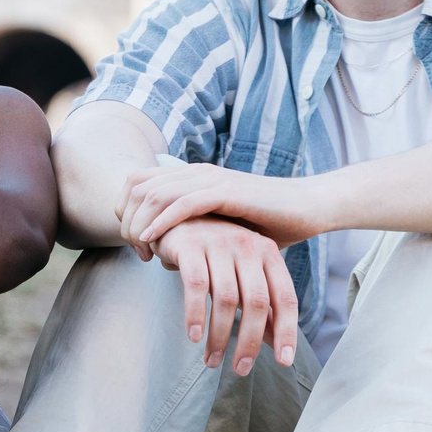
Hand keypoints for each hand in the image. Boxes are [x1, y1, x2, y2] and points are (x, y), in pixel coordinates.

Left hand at [119, 163, 324, 253]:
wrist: (305, 208)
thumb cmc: (265, 224)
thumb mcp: (219, 231)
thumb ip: (193, 238)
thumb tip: (167, 259)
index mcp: (191, 176)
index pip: (137, 182)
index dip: (126, 211)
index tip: (134, 243)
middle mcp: (196, 173)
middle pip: (138, 187)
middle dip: (128, 220)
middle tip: (137, 252)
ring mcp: (210, 179)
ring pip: (155, 194)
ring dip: (141, 224)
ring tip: (142, 250)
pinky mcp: (226, 191)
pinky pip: (183, 203)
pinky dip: (162, 221)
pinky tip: (154, 240)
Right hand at [152, 217, 298, 376]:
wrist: (176, 216)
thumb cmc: (215, 252)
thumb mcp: (243, 274)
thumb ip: (261, 305)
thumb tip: (278, 346)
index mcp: (268, 253)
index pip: (284, 298)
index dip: (286, 331)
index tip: (284, 362)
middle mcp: (247, 245)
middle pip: (256, 302)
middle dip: (249, 341)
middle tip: (239, 369)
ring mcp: (218, 242)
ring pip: (225, 298)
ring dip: (218, 335)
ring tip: (212, 360)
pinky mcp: (190, 245)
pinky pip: (195, 286)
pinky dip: (195, 314)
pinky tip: (194, 336)